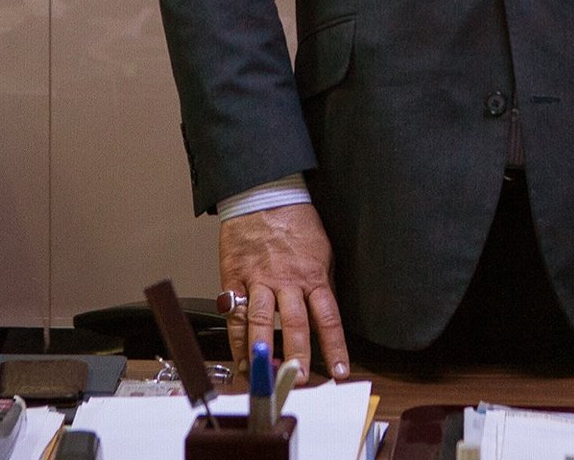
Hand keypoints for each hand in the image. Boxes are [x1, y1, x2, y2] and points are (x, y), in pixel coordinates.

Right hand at [218, 203, 349, 381]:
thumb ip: (322, 283)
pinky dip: (236, 340)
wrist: (264, 194)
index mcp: (312, 274)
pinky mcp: (234, 279)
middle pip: (295, 323)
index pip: (328, 316)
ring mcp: (258, 280)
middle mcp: (286, 280)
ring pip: (262, 322)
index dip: (334, 345)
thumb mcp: (322, 250)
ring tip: (267, 376)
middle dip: (298, 355)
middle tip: (301, 380)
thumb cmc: (295, 221)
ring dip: (264, 352)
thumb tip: (327, 315)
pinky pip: (234, 314)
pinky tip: (241, 358)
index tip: (339, 370)